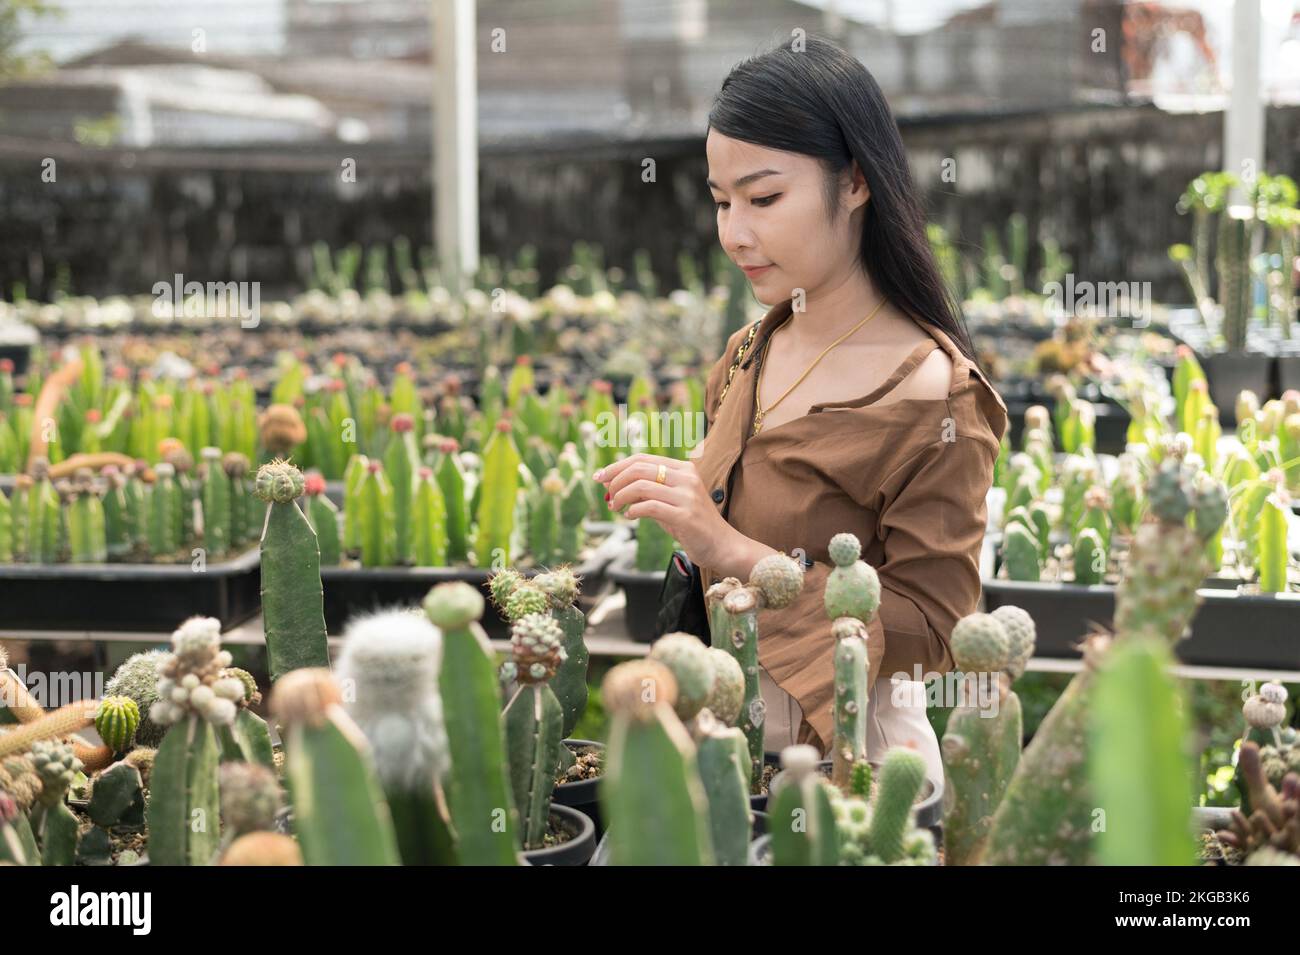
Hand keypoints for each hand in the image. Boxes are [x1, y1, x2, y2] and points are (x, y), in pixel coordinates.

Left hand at [593, 452, 764, 572]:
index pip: (642, 459)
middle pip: (639, 468)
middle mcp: (686, 478)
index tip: (600, 477)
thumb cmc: (693, 526)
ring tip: (616, 508)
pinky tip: (630, 516)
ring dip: (621, 496)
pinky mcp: (685, 515)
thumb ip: (647, 492)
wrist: (723, 547)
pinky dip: (633, 510)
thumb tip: (614, 485)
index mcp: (684, 469)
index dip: (617, 466)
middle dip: (615, 479)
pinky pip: (650, 506)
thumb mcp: (668, 503)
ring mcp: (687, 496)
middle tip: (606, 494)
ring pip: (641, 486)